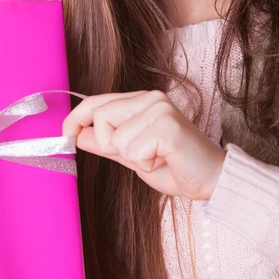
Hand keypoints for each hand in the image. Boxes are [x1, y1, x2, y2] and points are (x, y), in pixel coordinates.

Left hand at [62, 90, 225, 199]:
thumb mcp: (133, 157)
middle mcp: (151, 98)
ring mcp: (160, 109)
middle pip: (100, 116)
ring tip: (156, 157)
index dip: (76, 117)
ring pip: (115, 137)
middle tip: (136, 156)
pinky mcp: (167, 125)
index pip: (97, 101)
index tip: (65, 134)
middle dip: (109, 144)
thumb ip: (108, 144)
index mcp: (142, 100)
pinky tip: (164, 160)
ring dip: (132, 157)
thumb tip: (79, 135)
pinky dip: (144, 163)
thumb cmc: (176, 167)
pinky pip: (132, 150)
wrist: (213, 181)